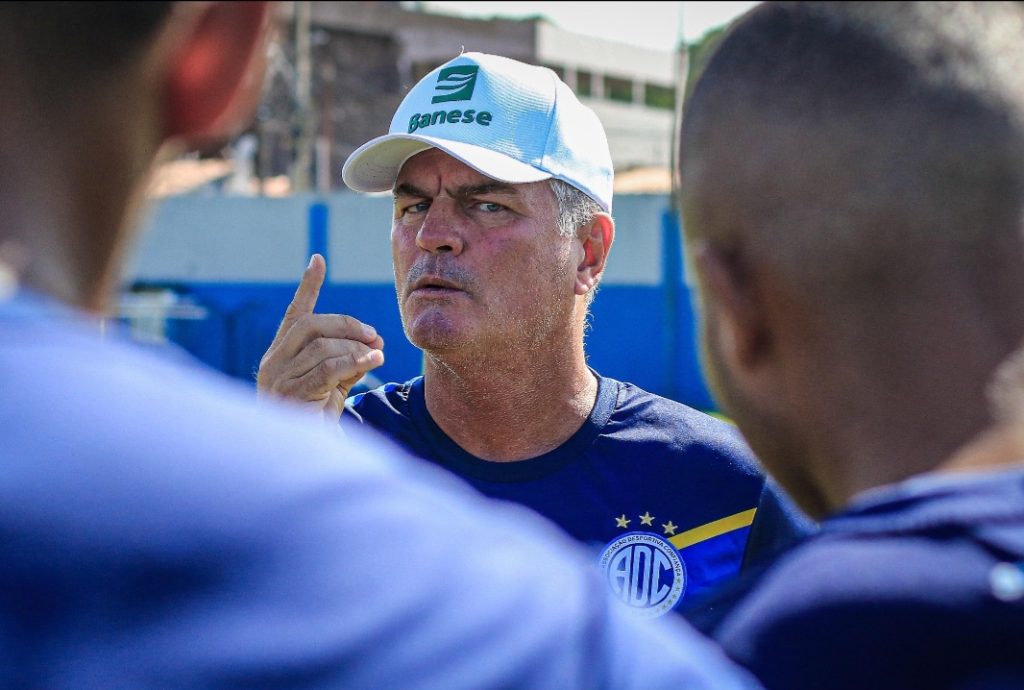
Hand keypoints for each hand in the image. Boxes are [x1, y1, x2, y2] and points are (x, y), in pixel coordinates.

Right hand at [257, 254, 383, 422]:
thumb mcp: (333, 384)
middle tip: (375, 337)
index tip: (318, 259)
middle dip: (349, 326)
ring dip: (356, 349)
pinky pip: (327, 369)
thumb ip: (347, 360)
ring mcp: (279, 378)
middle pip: (312, 325)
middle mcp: (274, 362)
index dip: (308, 286)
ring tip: (377, 358)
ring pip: (323, 347)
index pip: (294, 314)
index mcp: (280, 354)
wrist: (299, 456)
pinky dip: (354, 363)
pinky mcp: (291, 395)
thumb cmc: (315, 419)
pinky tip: (373, 363)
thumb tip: (375, 345)